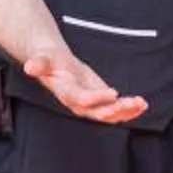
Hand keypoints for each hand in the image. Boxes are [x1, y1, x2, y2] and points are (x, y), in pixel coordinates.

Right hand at [22, 50, 147, 124]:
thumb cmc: (49, 61)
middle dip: (114, 109)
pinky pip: (114, 110)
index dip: (96, 98)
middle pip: (97, 112)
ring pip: (108, 114)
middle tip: (131, 102)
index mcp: (65, 92)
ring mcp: (90, 104)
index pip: (81, 99)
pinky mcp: (99, 101)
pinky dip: (129, 109)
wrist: (53, 65)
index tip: (112, 92)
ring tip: (140, 104)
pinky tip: (142, 105)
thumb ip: (38, 63)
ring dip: (126, 111)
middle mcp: (78, 102)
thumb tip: (30, 66)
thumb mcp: (43, 59)